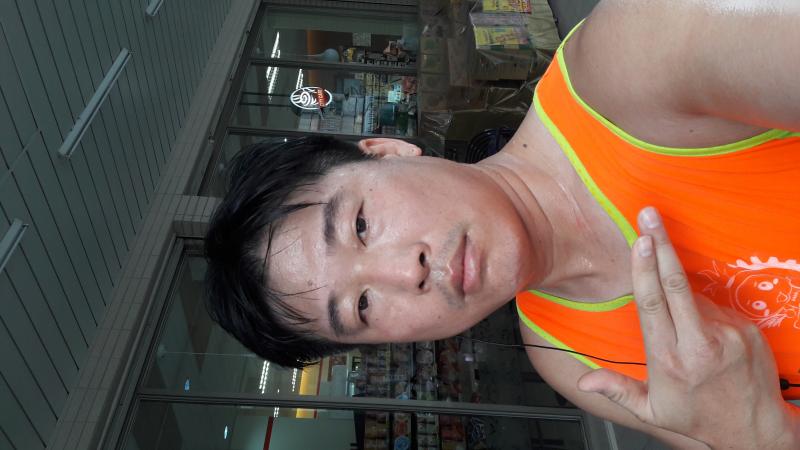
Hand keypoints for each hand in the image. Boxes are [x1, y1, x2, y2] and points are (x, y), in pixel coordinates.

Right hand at [577, 207, 798, 448]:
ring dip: (679, 290)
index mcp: (670, 360)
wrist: (755, 431)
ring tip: (681, 324)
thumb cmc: (699, 418)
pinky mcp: (746, 329)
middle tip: (649, 215)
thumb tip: (583, 382)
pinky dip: (701, 310)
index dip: (645, 269)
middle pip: (676, 283)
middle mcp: (699, 343)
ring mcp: (727, 333)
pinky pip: (714, 307)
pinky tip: (702, 332)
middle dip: (660, 244)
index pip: (653, 304)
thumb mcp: (652, 411)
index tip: (640, 241)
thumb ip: (616, 391)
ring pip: (693, 296)